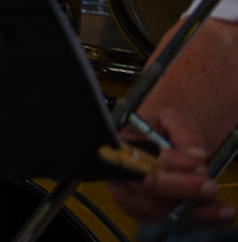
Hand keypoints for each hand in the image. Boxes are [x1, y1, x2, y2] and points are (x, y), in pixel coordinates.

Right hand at [105, 110, 231, 222]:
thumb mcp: (171, 118)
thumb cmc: (162, 129)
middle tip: (209, 185)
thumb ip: (184, 131)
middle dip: (182, 187)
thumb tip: (197, 155)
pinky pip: (169, 220)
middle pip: (147, 186)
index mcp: (119, 144)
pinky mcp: (142, 213)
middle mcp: (118, 172)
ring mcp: (128, 196)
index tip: (197, 162)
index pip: (137, 156)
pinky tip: (216, 212)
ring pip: (160, 207)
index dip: (167, 162)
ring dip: (192, 206)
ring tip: (218, 201)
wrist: (162, 143)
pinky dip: (195, 217)